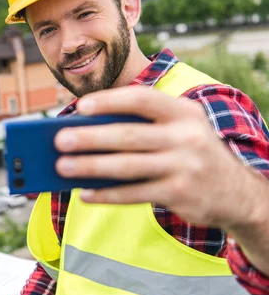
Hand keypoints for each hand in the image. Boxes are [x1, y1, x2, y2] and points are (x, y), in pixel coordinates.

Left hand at [53, 86, 263, 227]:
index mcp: (183, 112)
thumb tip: (85, 132)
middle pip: (128, 135)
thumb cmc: (189, 153)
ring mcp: (185, 166)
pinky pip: (134, 194)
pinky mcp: (180, 194)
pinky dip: (106, 194)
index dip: (110, 101)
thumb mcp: (178, 130)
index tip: (80, 106)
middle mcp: (186, 136)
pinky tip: (85, 194)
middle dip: (90, 138)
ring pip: (127, 166)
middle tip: (59, 141)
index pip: (142, 99)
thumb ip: (142, 127)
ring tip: (62, 167)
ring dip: (91, 167)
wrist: (236, 192)